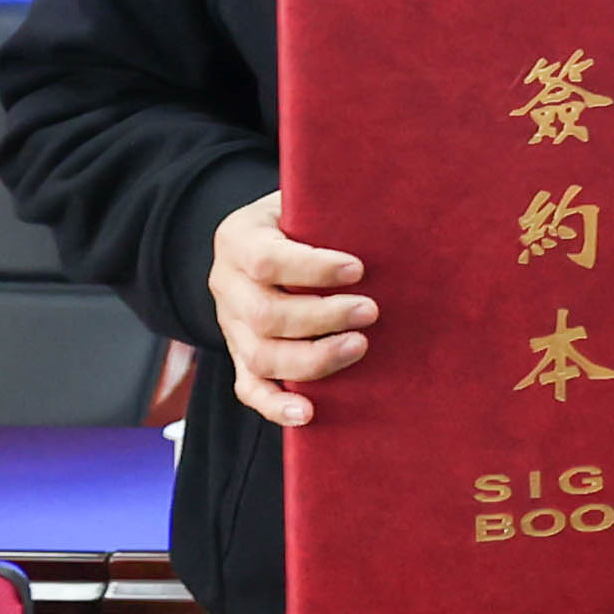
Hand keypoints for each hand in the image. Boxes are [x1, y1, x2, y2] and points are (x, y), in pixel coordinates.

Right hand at [210, 191, 373, 427]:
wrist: (259, 239)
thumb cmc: (299, 216)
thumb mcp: (303, 199)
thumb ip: (330, 207)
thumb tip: (388, 213)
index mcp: (238, 239)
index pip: (267, 260)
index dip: (313, 268)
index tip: (358, 269)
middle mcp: (226, 285)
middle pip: (266, 315)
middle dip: (323, 317)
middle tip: (371, 311)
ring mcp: (231, 326)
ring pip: (260, 356)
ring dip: (313, 359)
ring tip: (359, 346)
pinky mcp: (239, 355)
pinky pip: (249, 388)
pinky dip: (276, 406)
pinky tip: (307, 413)